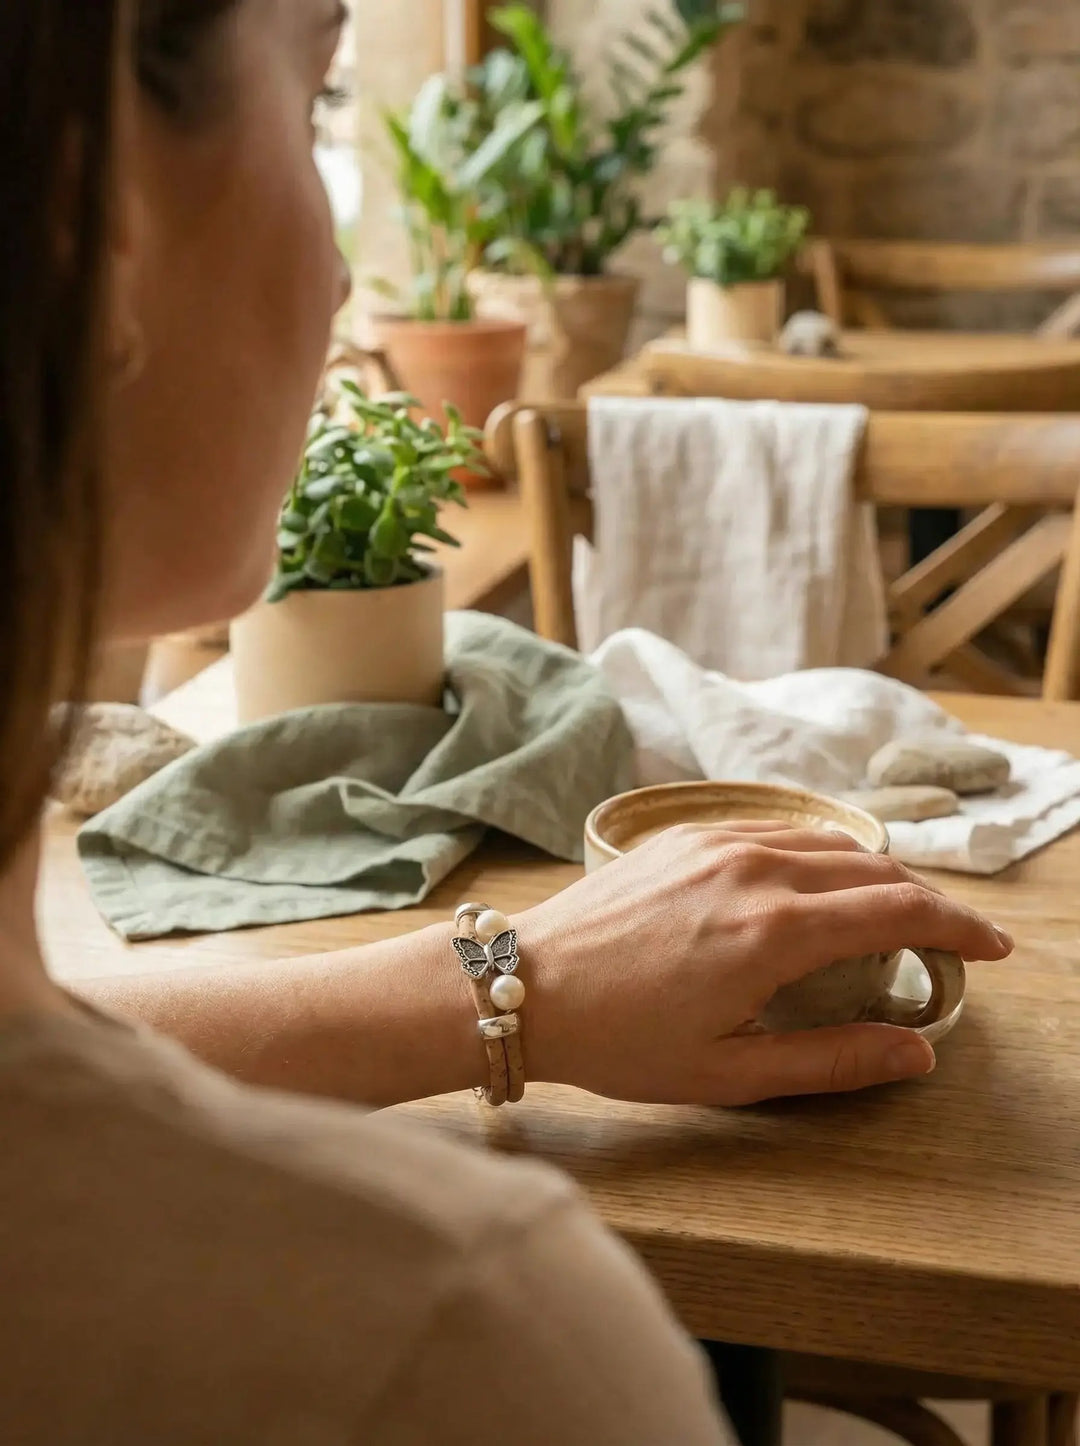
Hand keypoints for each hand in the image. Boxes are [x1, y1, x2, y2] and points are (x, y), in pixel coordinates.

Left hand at [520, 823, 1011, 1105]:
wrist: (523, 986)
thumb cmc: (619, 1040)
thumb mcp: (729, 1074)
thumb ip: (832, 1059)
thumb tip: (918, 1051)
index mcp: (773, 932)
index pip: (900, 912)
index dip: (960, 929)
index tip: (992, 951)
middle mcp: (755, 869)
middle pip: (875, 870)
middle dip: (927, 905)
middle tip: (949, 945)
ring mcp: (718, 841)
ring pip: (830, 843)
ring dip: (876, 876)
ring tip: (892, 918)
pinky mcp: (686, 832)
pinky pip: (779, 830)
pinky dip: (821, 855)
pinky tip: (818, 886)